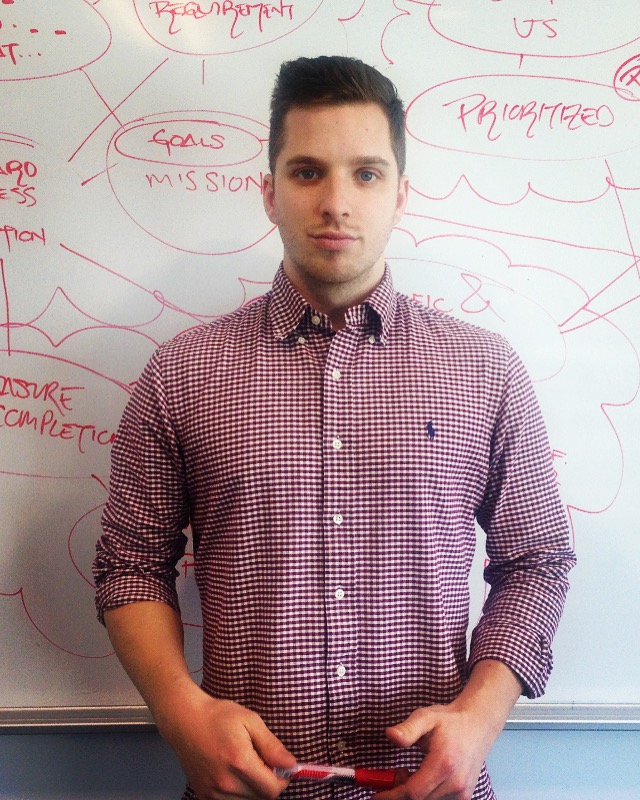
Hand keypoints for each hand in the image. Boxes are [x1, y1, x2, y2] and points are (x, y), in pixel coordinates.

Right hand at [156, 687, 295, 799]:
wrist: (184, 720)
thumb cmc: (218, 716)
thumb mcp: (250, 720)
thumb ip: (272, 745)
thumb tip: (291, 764)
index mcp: (240, 762)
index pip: (272, 790)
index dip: (282, 780)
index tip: (281, 767)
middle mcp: (226, 782)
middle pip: (261, 798)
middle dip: (268, 783)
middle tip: (262, 762)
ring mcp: (213, 792)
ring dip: (254, 790)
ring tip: (247, 766)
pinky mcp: (204, 795)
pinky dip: (239, 793)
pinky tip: (235, 774)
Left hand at [378, 661, 521, 799]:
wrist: (477, 724)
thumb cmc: (449, 721)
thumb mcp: (425, 717)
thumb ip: (407, 729)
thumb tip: (390, 735)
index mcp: (444, 764)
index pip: (414, 792)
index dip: (393, 795)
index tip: (377, 795)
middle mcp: (456, 783)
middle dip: (400, 792)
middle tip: (394, 774)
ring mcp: (462, 792)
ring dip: (413, 794)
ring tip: (409, 772)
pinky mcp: (464, 796)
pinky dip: (425, 795)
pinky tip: (422, 778)